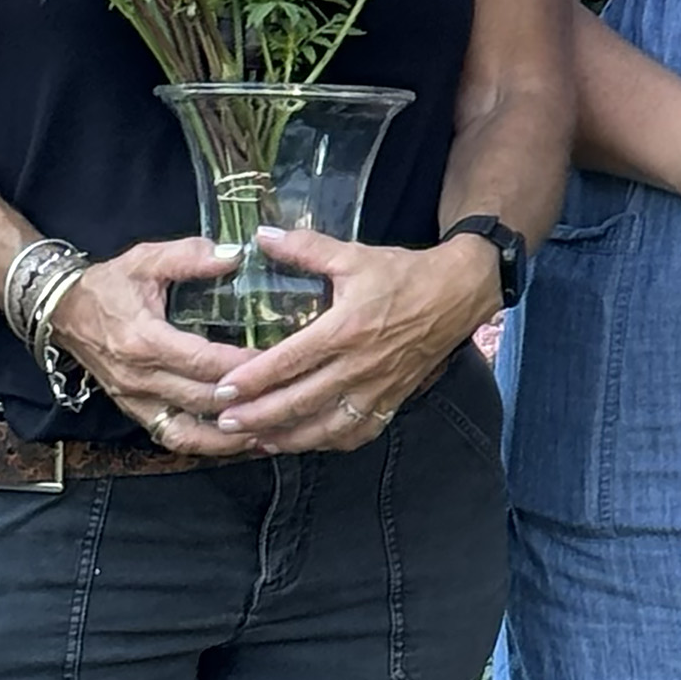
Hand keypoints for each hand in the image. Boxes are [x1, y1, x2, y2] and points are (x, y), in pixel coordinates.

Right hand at [42, 239, 271, 459]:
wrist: (61, 311)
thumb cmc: (109, 284)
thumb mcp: (146, 259)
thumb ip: (190, 255)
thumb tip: (236, 255)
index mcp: (143, 340)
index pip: (202, 361)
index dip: (243, 367)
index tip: (282, 362)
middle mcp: (138, 377)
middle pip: (201, 400)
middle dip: (247, 402)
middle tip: (291, 397)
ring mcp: (134, 399)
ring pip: (187, 431)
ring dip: (229, 437)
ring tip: (273, 433)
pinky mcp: (134, 411)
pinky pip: (171, 436)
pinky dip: (205, 445)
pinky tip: (239, 442)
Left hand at [206, 232, 501, 453]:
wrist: (458, 293)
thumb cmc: (404, 274)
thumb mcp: (354, 255)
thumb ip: (306, 248)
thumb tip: (260, 236)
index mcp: (346, 329)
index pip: (289, 361)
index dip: (252, 379)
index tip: (222, 389)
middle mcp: (359, 365)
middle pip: (300, 401)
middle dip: (258, 416)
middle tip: (224, 421)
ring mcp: (377, 388)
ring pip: (325, 426)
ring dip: (286, 437)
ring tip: (254, 439)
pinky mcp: (391, 400)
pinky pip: (355, 433)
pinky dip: (325, 443)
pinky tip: (302, 441)